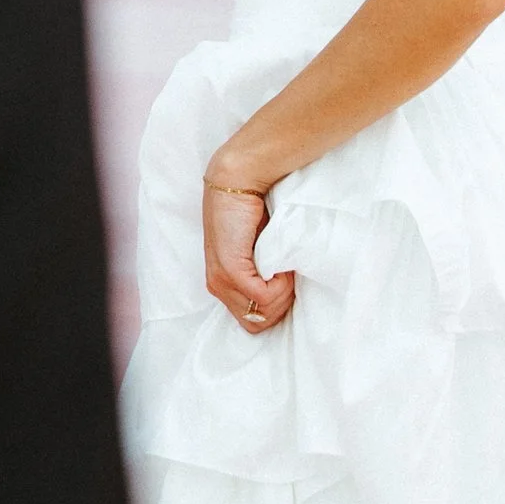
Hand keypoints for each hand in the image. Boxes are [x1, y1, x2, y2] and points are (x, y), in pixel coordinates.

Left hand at [203, 176, 294, 334]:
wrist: (238, 181)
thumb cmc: (251, 210)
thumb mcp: (257, 250)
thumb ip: (263, 273)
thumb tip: (285, 296)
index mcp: (221, 283)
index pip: (251, 321)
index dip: (275, 308)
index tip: (286, 283)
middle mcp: (217, 285)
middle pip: (257, 322)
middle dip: (280, 304)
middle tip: (288, 276)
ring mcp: (221, 279)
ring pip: (261, 312)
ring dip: (282, 293)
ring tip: (284, 266)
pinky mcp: (231, 270)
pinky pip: (263, 296)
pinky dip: (280, 284)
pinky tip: (282, 264)